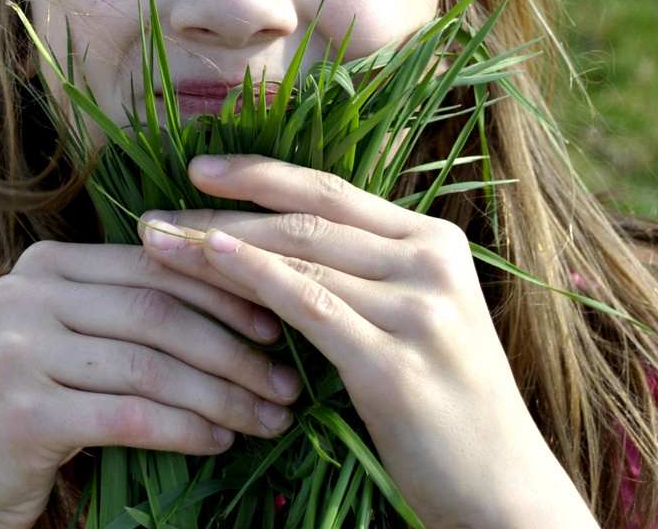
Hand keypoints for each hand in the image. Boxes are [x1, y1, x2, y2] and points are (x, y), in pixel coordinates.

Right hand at [0, 241, 301, 528]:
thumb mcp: (73, 342)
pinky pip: (129, 416)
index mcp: (43, 264)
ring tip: (269, 416)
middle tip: (287, 381)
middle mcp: (23, 294)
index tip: (278, 322)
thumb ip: (130, 308)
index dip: (223, 292)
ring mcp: (15, 352)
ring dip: (222, 395)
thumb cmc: (32, 410)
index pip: (153, 267)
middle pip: (157, 313)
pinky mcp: (20, 414)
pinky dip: (185, 429)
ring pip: (149, 367)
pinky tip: (221, 441)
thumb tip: (249, 296)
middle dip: (233, 349)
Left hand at [137, 155, 599, 528]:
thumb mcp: (417, 319)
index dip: (262, 175)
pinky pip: (309, 307)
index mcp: (437, 241)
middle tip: (155, 214)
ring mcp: (418, 311)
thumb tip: (281, 242)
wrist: (502, 488)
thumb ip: (368, 274)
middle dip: (223, 211)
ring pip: (301, 258)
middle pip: (308, 220)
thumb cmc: (446, 406)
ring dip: (219, 246)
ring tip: (159, 244)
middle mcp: (431, 262)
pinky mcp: (394, 365)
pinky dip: (254, 278)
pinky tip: (210, 263)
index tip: (197, 169)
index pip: (333, 191)